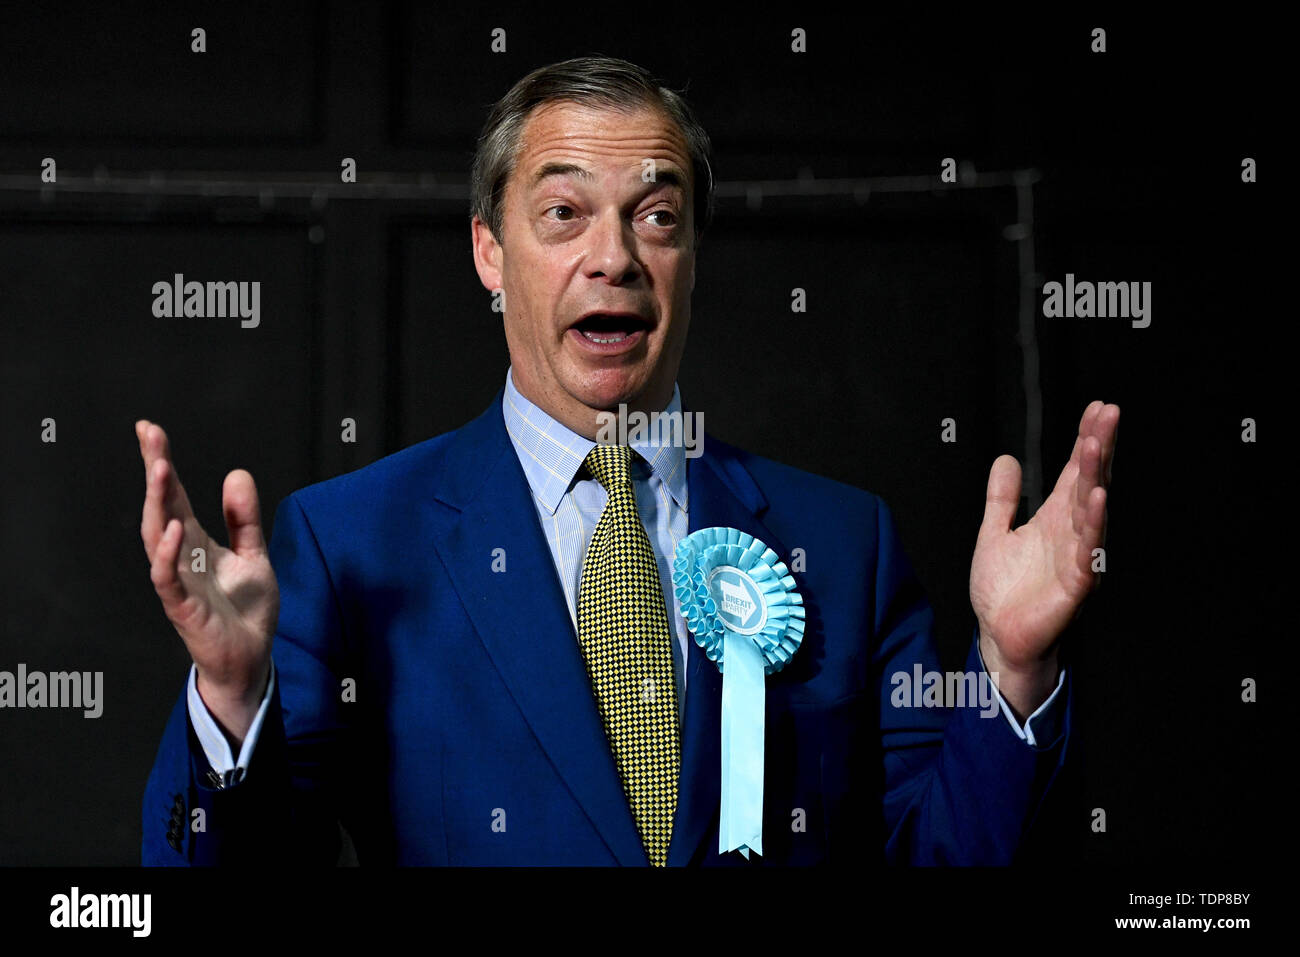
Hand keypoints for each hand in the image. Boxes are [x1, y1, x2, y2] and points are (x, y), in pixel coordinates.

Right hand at [136, 420, 277, 744]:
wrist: (250, 658)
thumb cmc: (243, 610)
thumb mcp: (254, 555)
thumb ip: (245, 518)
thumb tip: (237, 474)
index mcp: (195, 541)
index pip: (175, 496)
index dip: (161, 463)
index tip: (150, 430)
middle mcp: (181, 557)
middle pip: (161, 507)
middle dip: (154, 471)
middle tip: (150, 437)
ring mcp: (179, 581)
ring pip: (158, 537)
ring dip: (158, 504)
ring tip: (161, 469)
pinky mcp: (183, 607)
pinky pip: (168, 579)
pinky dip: (168, 556)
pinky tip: (174, 530)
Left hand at [969, 401, 1118, 715]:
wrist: (998, 637)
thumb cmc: (1002, 592)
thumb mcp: (993, 534)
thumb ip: (1001, 499)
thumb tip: (1006, 460)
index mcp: (1055, 520)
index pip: (1075, 473)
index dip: (1085, 441)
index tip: (1097, 408)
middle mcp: (1071, 534)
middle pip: (1090, 483)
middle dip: (1098, 448)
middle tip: (1107, 414)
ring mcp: (1077, 558)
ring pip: (1091, 512)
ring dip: (1095, 478)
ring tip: (1096, 446)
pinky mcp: (1076, 585)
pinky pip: (1088, 551)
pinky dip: (1092, 525)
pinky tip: (1097, 498)